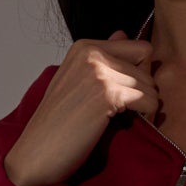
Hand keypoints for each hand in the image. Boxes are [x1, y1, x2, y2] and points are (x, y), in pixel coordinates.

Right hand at [4, 37, 159, 185]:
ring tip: (122, 117)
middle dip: (143, 88)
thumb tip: (123, 33)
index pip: (138, 47)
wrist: (36, 152)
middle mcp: (92, 53)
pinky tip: (125, 123)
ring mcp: (99, 73)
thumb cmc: (57, 123)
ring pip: (149, 84)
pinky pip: (148, 100)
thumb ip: (102, 57)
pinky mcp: (106, 95)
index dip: (140, 70)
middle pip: (146, 66)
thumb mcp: (77, 80)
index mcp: (84, 47)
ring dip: (144, 104)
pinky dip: (145, 114)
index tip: (127, 89)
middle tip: (125, 109)